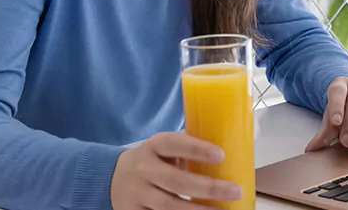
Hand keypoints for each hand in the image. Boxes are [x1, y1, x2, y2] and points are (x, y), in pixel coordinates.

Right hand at [110, 132, 241, 209]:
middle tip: (235, 190)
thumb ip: (187, 151)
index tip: (221, 155)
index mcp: (153, 146)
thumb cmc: (153, 161)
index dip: (196, 149)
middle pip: (176, 181)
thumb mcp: (164, 150)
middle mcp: (143, 169)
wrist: (113, 177)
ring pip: (169, 206)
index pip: (174, 144)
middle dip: (208, 188)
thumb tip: (230, 157)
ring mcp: (137, 193)